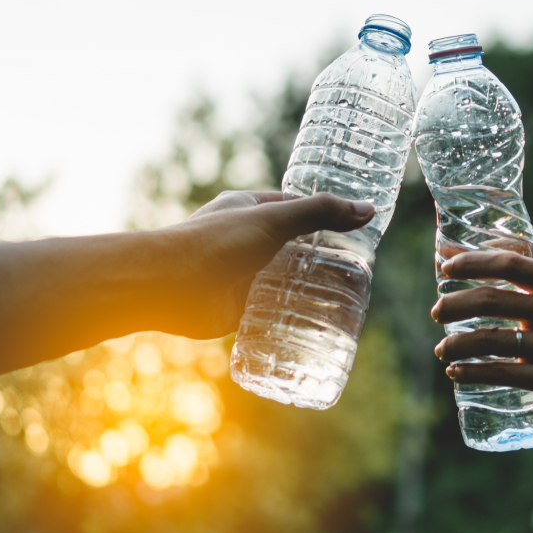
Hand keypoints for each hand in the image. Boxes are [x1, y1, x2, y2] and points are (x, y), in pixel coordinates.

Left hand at [156, 190, 373, 338]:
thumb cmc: (214, 244)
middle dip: (323, 258)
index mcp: (249, 208)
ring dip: (311, 289)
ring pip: (286, 280)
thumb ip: (320, 213)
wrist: (166, 287)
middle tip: (360, 271)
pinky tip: (320, 323)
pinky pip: (273, 310)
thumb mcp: (274, 219)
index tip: (356, 230)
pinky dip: (293, 315)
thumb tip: (367, 210)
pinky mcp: (238, 306)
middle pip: (295, 247)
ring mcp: (242, 274)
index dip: (326, 217)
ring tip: (348, 300)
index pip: (297, 208)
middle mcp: (245, 240)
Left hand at [430, 250, 532, 411]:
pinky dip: (471, 372)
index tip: (445, 267)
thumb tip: (465, 261)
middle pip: (492, 300)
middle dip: (454, 305)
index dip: (472, 262)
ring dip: (455, 344)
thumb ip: (526, 282)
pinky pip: (501, 374)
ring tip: (442, 349)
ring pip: (491, 340)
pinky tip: (455, 371)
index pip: (510, 263)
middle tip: (436, 311)